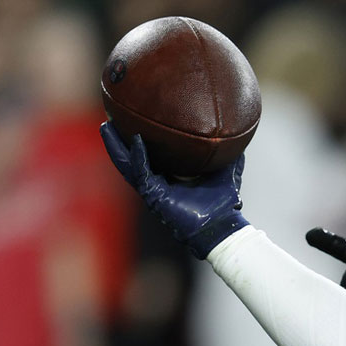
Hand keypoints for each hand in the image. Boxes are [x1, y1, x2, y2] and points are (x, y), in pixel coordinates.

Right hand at [100, 122, 247, 259]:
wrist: (223, 227)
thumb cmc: (224, 207)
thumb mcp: (227, 175)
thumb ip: (230, 160)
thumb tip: (240, 142)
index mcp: (170, 180)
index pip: (149, 157)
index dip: (139, 141)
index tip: (133, 121)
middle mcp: (157, 185)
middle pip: (131, 159)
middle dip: (118, 140)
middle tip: (109, 118)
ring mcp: (152, 192)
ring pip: (127, 166)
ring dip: (115, 146)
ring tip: (106, 126)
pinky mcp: (154, 197)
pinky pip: (142, 174)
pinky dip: (139, 157)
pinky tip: (137, 141)